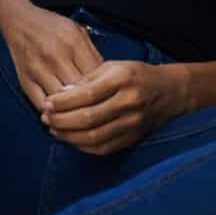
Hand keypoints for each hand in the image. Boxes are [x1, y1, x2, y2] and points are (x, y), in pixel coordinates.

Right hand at [0, 0, 103, 109]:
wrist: (18, 20)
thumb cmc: (52, 27)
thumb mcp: (78, 32)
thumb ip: (93, 55)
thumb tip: (107, 81)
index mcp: (73, 42)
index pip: (95, 76)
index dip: (105, 90)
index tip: (108, 96)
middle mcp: (55, 56)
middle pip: (79, 91)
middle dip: (90, 103)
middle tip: (98, 110)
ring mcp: (38, 70)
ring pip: (61, 102)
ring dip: (71, 111)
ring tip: (81, 115)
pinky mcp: (25, 81)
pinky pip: (42, 104)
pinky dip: (53, 113)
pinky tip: (62, 114)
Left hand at [41, 60, 190, 155]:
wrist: (170, 91)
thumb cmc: (136, 75)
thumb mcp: (113, 66)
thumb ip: (86, 80)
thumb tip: (59, 95)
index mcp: (122, 79)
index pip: (86, 94)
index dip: (63, 102)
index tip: (47, 103)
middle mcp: (129, 102)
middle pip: (88, 118)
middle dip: (61, 120)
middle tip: (45, 118)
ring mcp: (133, 123)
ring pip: (94, 136)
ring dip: (68, 136)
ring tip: (53, 129)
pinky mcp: (133, 138)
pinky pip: (103, 148)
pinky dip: (82, 146)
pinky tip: (70, 139)